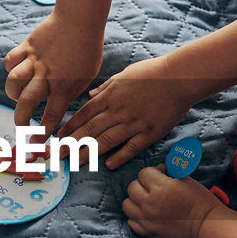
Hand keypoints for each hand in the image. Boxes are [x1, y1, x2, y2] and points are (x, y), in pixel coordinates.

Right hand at [4, 12, 102, 133]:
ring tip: (18, 96)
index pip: (51, 115)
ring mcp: (35, 61)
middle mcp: (47, 76)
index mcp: (65, 86)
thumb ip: (73, 91)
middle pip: (27, 103)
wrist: (80, 18)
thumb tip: (62, 106)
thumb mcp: (88, 76)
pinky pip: (11, 61)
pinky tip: (17, 72)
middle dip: (21, 119)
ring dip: (13, 93)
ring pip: (14, 82)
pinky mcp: (27, 47)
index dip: (43, 132)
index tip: (38, 142)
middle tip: (21, 125)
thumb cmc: (88, 48)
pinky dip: (11, 68)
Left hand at [58, 54, 201, 168]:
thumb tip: (90, 95)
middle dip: (71, 144)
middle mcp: (118, 110)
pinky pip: (132, 147)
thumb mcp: (123, 75)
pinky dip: (119, 156)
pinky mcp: (150, 132)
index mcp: (110, 95)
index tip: (58, 138)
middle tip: (56, 155)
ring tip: (75, 163)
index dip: (70, 127)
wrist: (180, 77)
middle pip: (89, 129)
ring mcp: (134, 123)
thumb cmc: (152, 72)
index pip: (84, 114)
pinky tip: (108, 165)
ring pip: (106, 140)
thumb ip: (105, 87)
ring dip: (88, 153)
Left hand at [122, 166, 220, 237]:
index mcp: (162, 187)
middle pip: (132, 187)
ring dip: (135, 200)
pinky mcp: (147, 232)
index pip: (143, 173)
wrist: (207, 228)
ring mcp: (146, 219)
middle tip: (154, 187)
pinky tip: (147, 214)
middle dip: (142, 184)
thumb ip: (171, 172)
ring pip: (127, 204)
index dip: (153, 172)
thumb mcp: (188, 180)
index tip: (162, 175)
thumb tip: (160, 168)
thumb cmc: (202, 202)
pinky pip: (131, 221)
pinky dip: (136, 216)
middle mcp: (150, 203)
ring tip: (147, 201)